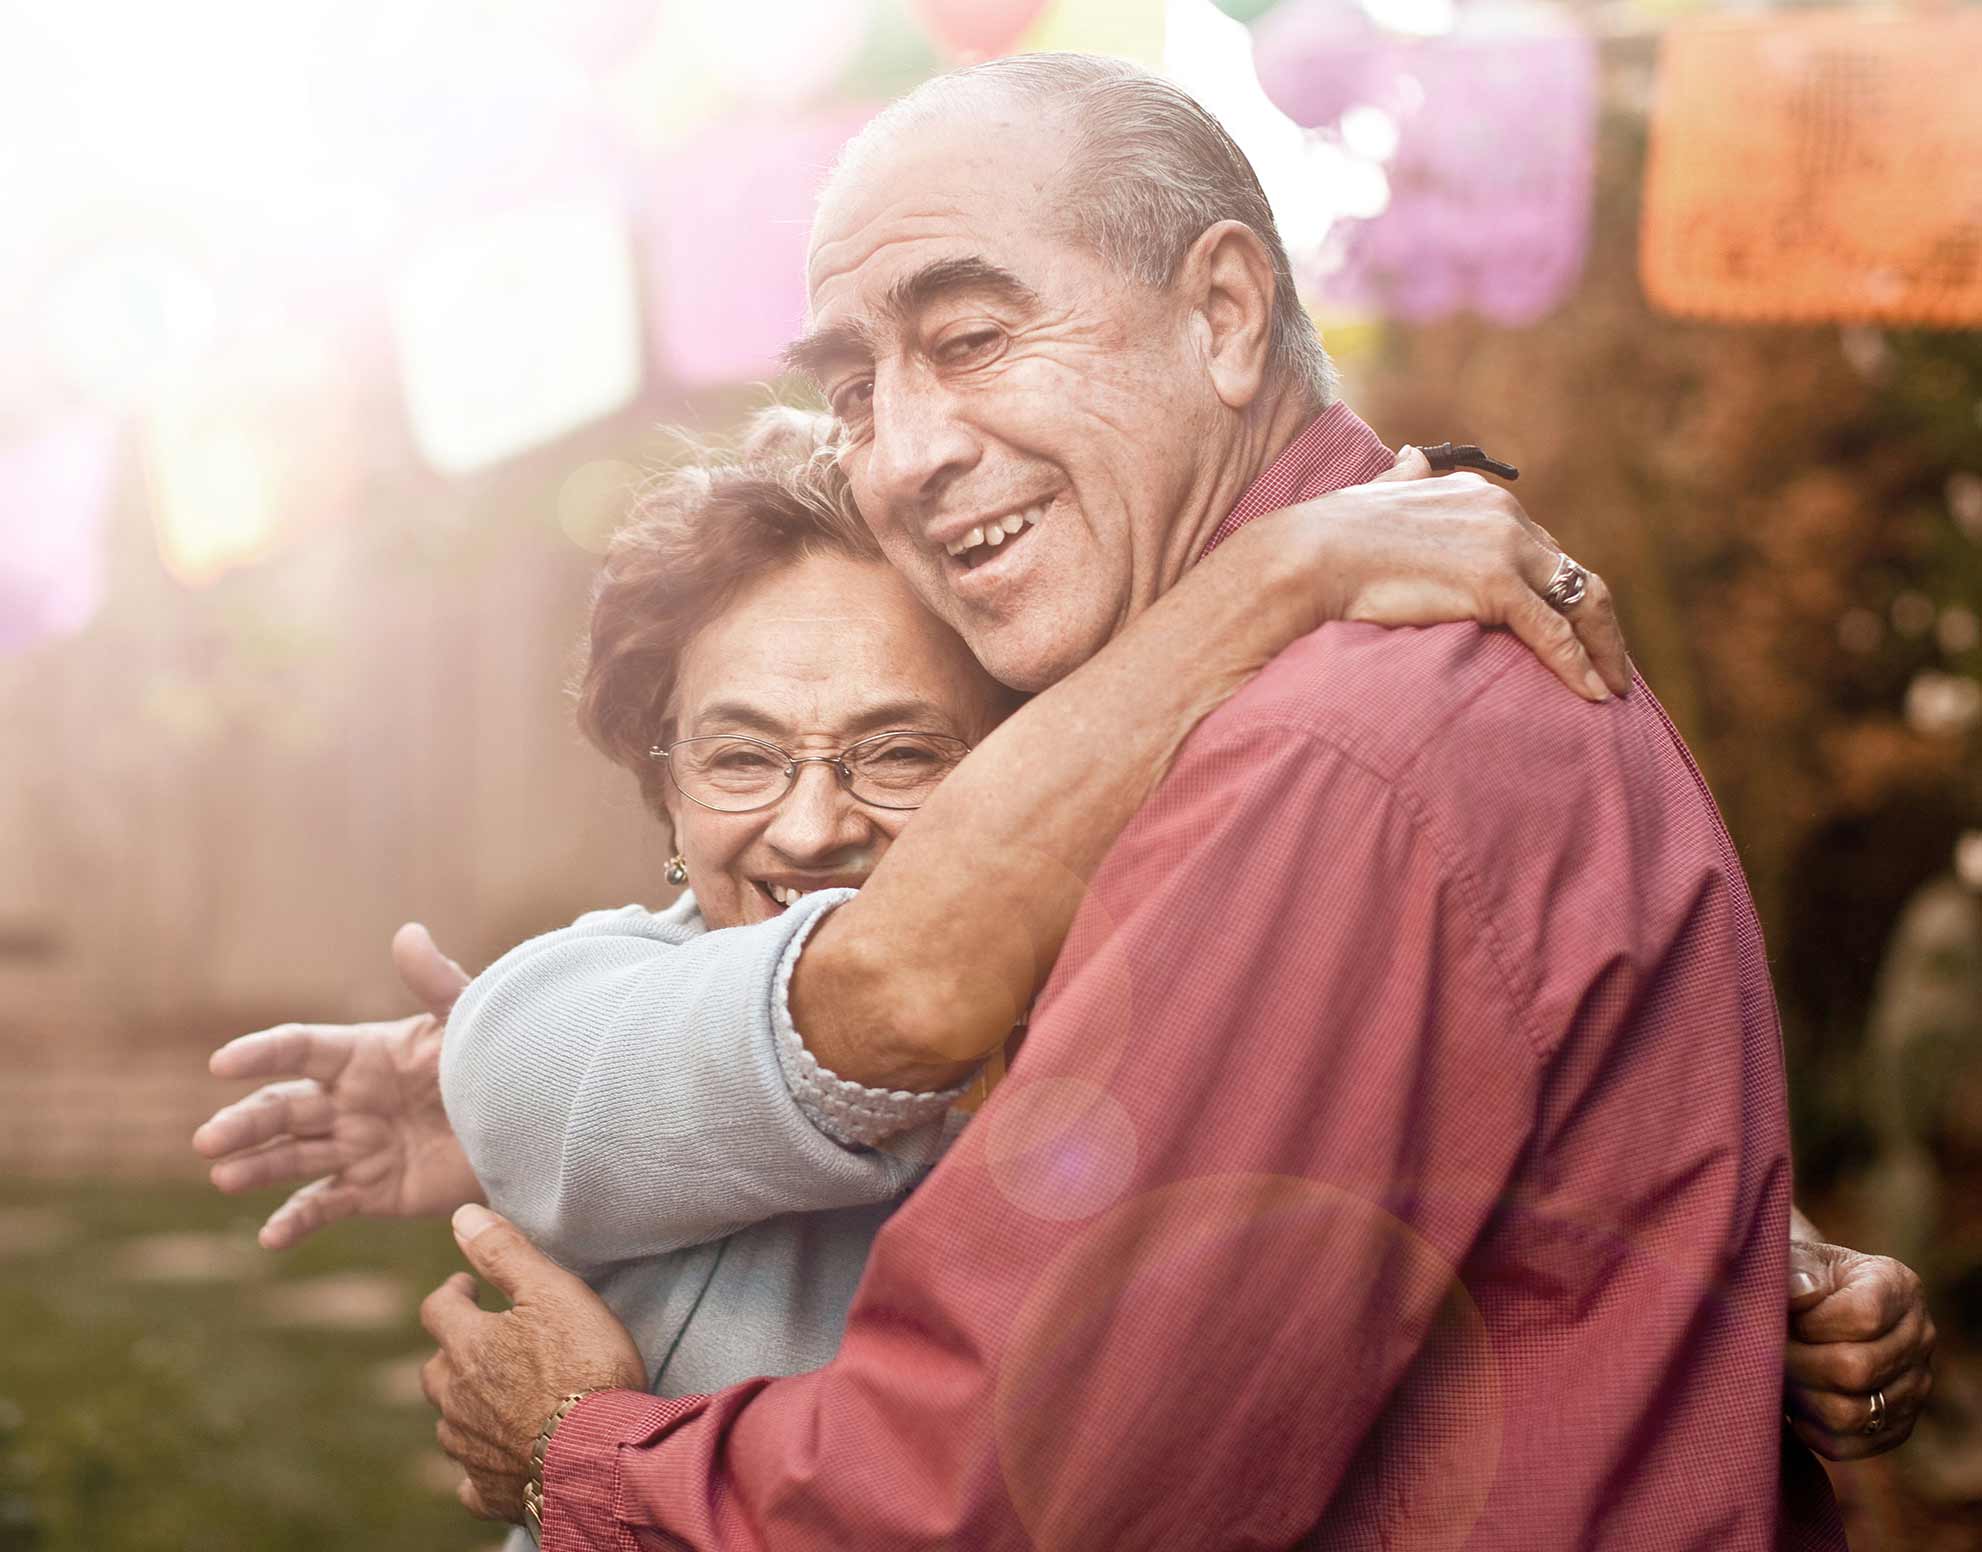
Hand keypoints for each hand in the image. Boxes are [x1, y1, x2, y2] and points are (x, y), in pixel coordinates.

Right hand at [193, 923, 483, 1248]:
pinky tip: (269, 1238)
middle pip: (282, 1109)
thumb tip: (408, 932)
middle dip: (243, 1123)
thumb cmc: (498, 1061)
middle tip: (208, 1140)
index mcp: (363, 1053)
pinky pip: (323, 1206)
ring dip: (255, 1168)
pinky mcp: (371, 1190)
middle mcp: (348, 1100)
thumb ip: (437, 983)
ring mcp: (356, 1147)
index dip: (260, 1053)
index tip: (221, 1063)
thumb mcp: (468, 1021)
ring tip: (224, 1178)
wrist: (530, 1124)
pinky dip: (294, 1222)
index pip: (299, 1049)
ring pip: (291, 1156)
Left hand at [421, 1205, 645, 1521]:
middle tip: (487, 1341)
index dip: (453, 1292)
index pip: (437, 1309)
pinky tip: (496, 1461)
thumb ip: (505, 1253)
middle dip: (455, 1350)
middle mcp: (456, 1398)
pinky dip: (479, 1466)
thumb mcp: (552, 1290)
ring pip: (450, 1421)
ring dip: (466, 1405)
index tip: (469, 1287)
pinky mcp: (489, 1490)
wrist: (600, 1451)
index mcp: (467, 1345)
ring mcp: (470, 1448)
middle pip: (436, 1369)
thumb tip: (462, 1216)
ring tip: (497, 1396)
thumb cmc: (585, 1363)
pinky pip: (470, 1480)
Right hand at [1274, 445, 1630, 702]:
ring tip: (1613, 686)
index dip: (1563, 592)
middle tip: (1611, 664)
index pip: (1543, 549)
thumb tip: (1413, 460)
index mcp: (1482, 498)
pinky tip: (1594, 695)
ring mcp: (1503, 548)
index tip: (1576, 629)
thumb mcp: (1381, 494)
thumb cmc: (1331, 537)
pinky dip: (1580, 666)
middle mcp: (1504, 514)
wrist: (1308, 557)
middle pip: (1573, 573)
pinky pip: (1553, 632)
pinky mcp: (1495, 584)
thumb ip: (1406, 480)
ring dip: (1604, 648)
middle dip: (1597, 623)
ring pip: (1579, 601)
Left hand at [1784, 1237, 1935, 1459]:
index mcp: (1898, 1286)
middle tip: (1769, 1352)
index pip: (1863, 1317)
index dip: (1813, 1323)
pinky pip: (1854, 1445)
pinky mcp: (1899, 1424)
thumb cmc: (1801, 1277)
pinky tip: (1794, 1407)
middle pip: (1857, 1369)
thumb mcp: (1796, 1258)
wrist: (1811, 1305)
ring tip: (1779, 1376)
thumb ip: (1796, 1268)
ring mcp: (1916, 1384)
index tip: (1787, 1316)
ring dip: (1802, 1398)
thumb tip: (1800, 1292)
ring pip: (1853, 1413)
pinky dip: (1814, 1432)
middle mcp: (1920, 1336)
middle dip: (1799, 1362)